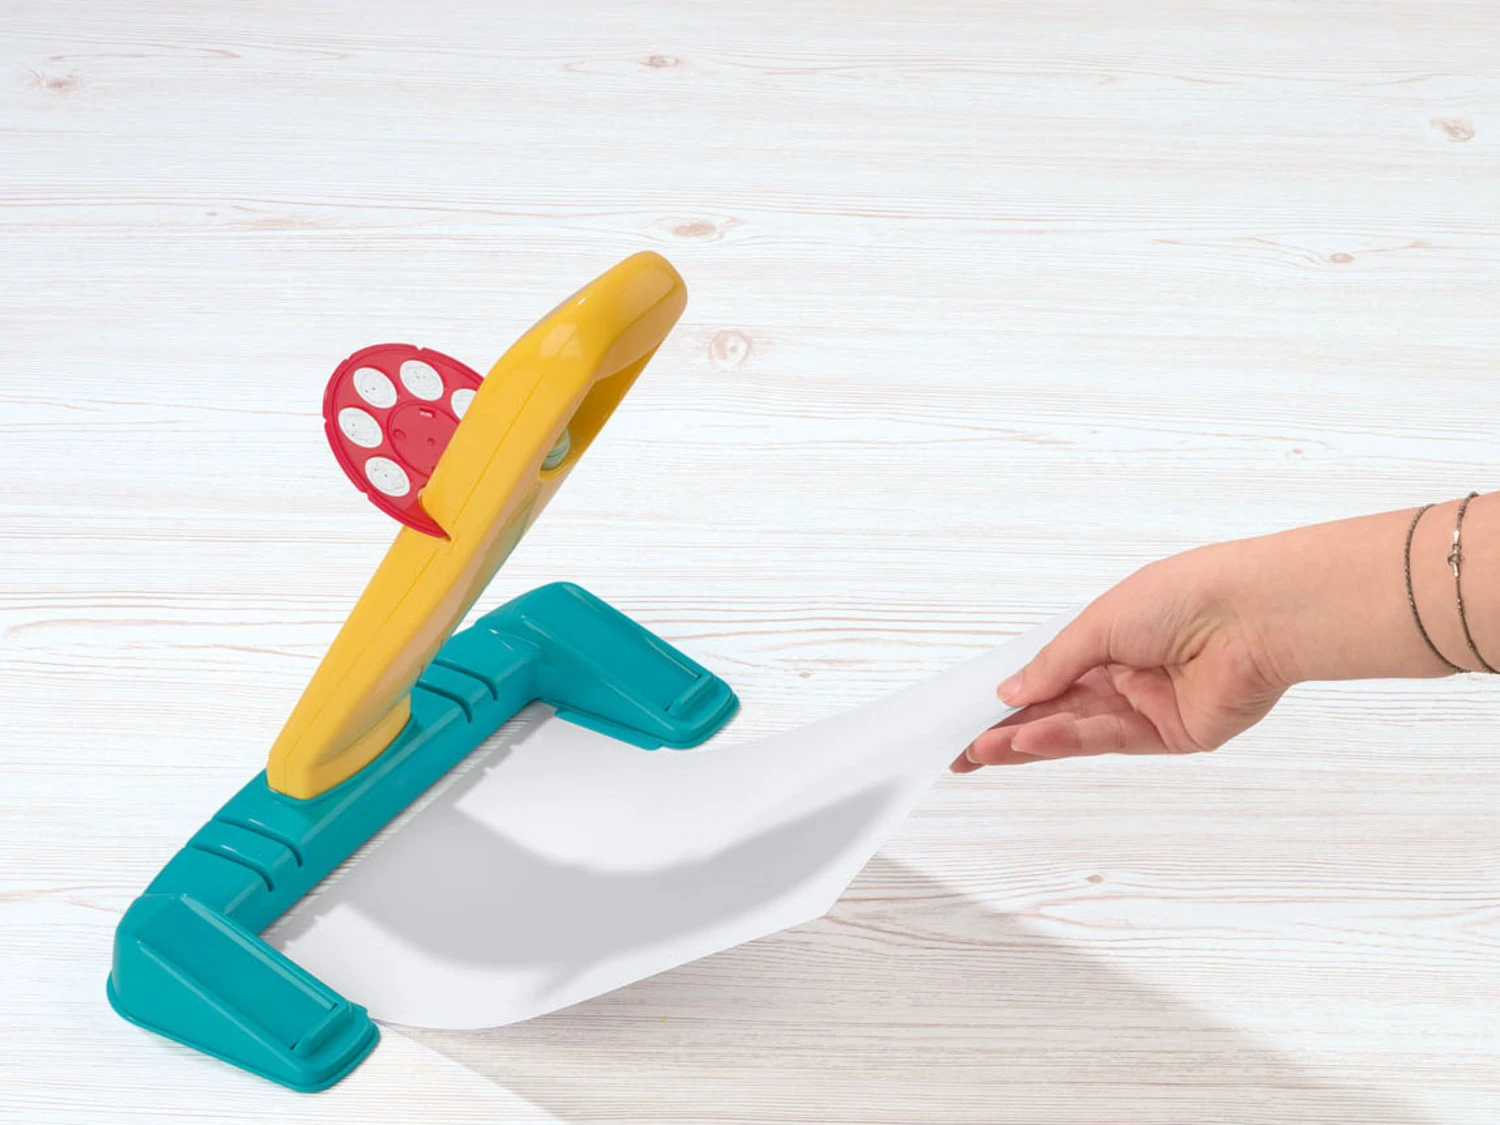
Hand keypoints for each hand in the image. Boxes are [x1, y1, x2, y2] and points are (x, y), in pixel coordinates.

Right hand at [953, 543, 1290, 769]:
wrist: (1254, 614)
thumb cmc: (1185, 595)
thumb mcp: (1098, 622)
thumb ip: (1053, 664)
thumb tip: (1011, 691)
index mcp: (1111, 635)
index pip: (1049, 671)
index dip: (1010, 693)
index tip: (968, 712)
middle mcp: (1128, 672)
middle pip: (1057, 708)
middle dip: (1008, 727)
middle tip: (963, 748)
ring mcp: (1148, 705)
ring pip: (1076, 729)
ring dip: (1027, 739)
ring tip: (981, 749)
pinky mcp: (1171, 734)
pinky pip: (1108, 740)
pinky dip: (1065, 740)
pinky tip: (1027, 740)